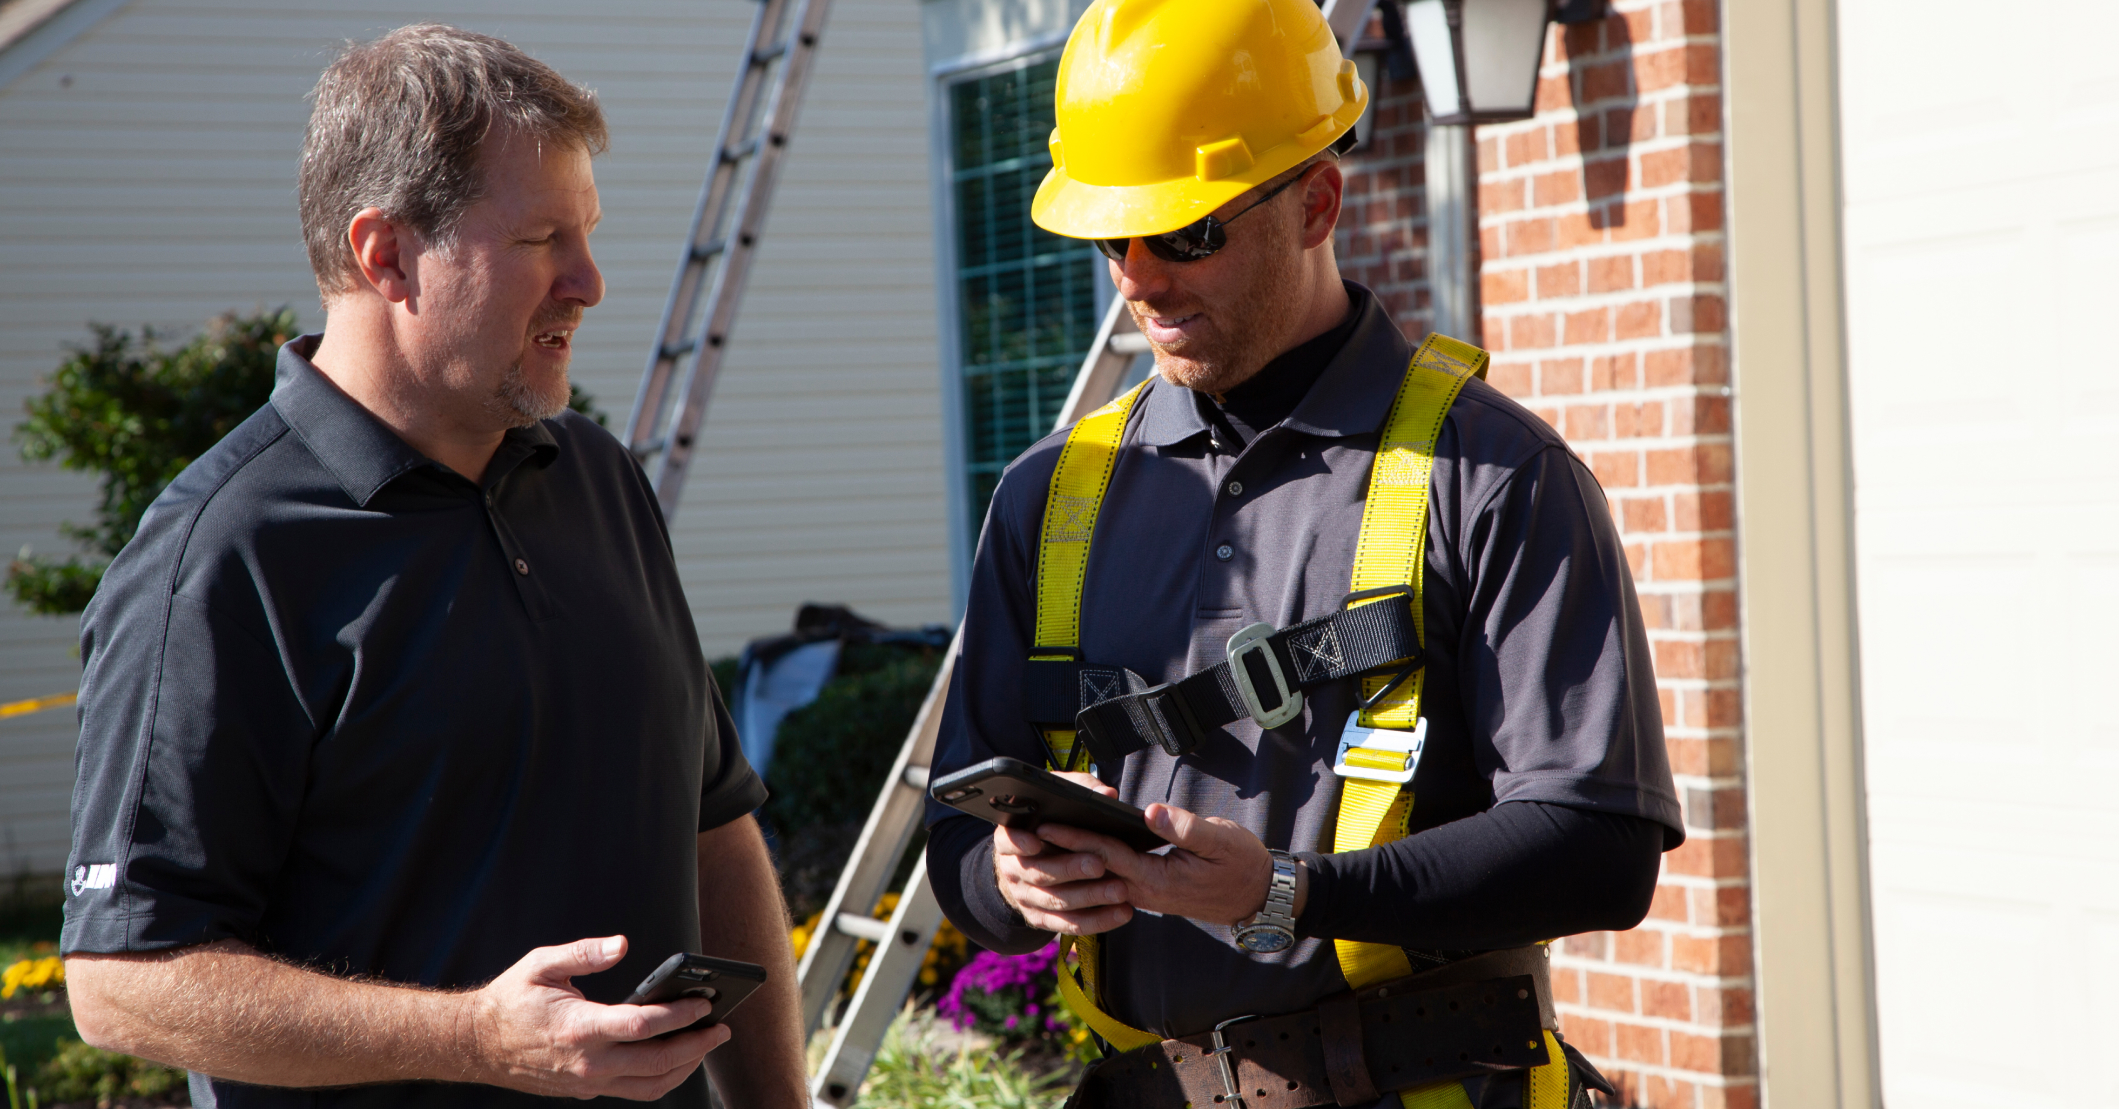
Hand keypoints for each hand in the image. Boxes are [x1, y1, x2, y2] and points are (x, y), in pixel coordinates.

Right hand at [465, 935, 728, 1100]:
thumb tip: (621, 944)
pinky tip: (678, 1061)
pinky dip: (663, 1080)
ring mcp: (588, 1082)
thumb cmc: (511, 1001)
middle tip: (722, 1027)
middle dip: (697, 1044)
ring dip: (687, 1067)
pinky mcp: (587, 1090)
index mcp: (579, 1027)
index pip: (643, 1026)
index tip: (705, 1003)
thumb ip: (584, 953)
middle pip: (657, 1062)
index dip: (680, 1015)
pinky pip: (635, 1092)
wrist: (478, 1044)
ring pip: (651, 1085)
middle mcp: (588, 1062)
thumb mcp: (542, 964)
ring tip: (707, 1044)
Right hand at [993, 772, 1135, 934]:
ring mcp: (1025, 897)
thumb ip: (1081, 790)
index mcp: (1010, 837)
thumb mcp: (1058, 801)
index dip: (1019, 841)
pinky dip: (1096, 921)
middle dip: (1070, 869)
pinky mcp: (1041, 918)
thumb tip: (1107, 794)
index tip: (1036, 841)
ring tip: (1118, 891)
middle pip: (1038, 872)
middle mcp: (1013, 869)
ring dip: (1089, 897)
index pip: (1007, 839)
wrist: (1033, 861)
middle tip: (1098, 864)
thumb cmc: (1052, 823)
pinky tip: (1120, 913)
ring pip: (1056, 901)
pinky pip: (1068, 924)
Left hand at [1041, 804, 1300, 926]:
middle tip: (1026, 832)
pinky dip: (1093, 862)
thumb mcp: (1220, 840)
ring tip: (1041, 839)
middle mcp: (1146, 891)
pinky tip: (1078, 847)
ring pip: (1101, 875)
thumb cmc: (1242, 864)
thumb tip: (1150, 813)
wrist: (1259, 896)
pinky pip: (1114, 877)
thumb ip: (1185, 827)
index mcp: (1158, 879)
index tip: (1047, 824)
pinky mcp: (1151, 890)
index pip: (1107, 856)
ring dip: (1072, 859)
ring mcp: (1147, 893)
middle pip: (1094, 868)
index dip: (1075, 838)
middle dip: (1061, 852)